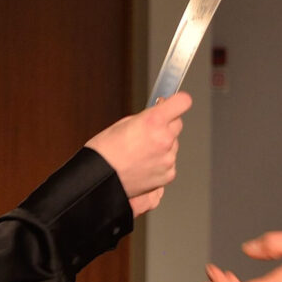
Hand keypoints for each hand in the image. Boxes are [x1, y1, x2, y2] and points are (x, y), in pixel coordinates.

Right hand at [85, 93, 190, 217]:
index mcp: (154, 121)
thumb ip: (147, 117)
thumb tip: (159, 114)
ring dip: (163, 145)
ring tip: (141, 153)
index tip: (172, 104)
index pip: (183, 102)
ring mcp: (168, 159)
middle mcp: (164, 139)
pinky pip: (169, 163)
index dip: (177, 102)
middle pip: (178, 124)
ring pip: (173, 145)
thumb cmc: (104, 151)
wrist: (98, 179)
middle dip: (167, 125)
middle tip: (149, 132)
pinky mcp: (168, 175)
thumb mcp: (124, 123)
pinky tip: (144, 164)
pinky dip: (160, 162)